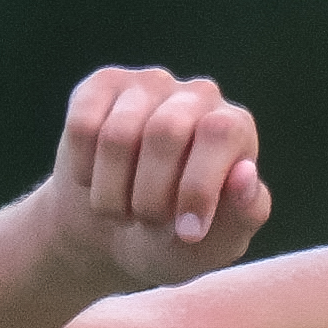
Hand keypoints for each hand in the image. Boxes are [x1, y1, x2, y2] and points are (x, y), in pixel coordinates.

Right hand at [41, 66, 271, 288]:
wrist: (115, 234)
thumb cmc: (177, 238)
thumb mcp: (217, 243)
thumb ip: (244, 213)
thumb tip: (245, 174)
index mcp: (235, 128)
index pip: (219, 134)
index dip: (198, 187)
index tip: (187, 234)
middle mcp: (198, 95)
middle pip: (165, 131)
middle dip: (150, 196)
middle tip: (148, 221)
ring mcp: (149, 84)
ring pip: (117, 135)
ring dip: (112, 193)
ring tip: (122, 210)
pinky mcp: (103, 84)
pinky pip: (82, 127)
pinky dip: (84, 171)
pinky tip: (95, 181)